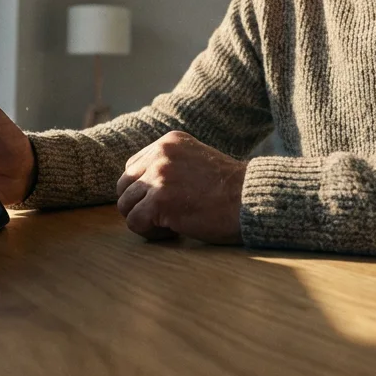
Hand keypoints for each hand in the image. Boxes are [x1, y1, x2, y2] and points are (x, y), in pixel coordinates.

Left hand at [115, 132, 245, 243]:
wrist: (251, 200)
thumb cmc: (230, 190)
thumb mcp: (196, 161)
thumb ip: (171, 165)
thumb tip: (141, 186)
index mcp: (169, 142)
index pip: (133, 167)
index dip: (144, 190)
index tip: (165, 202)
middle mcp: (160, 154)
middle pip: (124, 185)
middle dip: (139, 205)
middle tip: (163, 217)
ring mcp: (159, 176)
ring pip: (126, 204)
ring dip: (144, 220)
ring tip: (168, 226)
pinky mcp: (160, 200)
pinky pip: (134, 221)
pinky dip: (148, 232)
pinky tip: (171, 232)